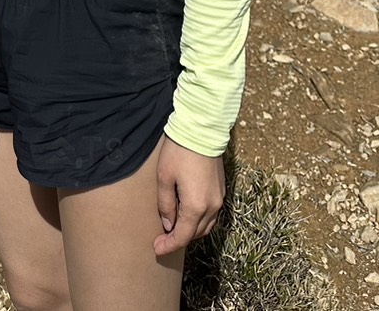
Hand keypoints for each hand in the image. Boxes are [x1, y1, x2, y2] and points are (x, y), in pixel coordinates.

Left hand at [154, 136, 225, 256]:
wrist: (202, 129)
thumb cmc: (179, 151)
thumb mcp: (164, 177)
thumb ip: (166, 204)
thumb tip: (168, 224)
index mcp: (196, 207)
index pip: (182, 236)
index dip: (169, 245)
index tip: (157, 249)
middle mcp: (211, 207)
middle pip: (195, 234)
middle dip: (178, 239)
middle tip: (162, 240)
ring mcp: (219, 199)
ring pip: (206, 226)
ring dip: (190, 231)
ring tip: (174, 229)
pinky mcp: (221, 190)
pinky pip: (212, 215)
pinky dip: (199, 221)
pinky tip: (188, 215)